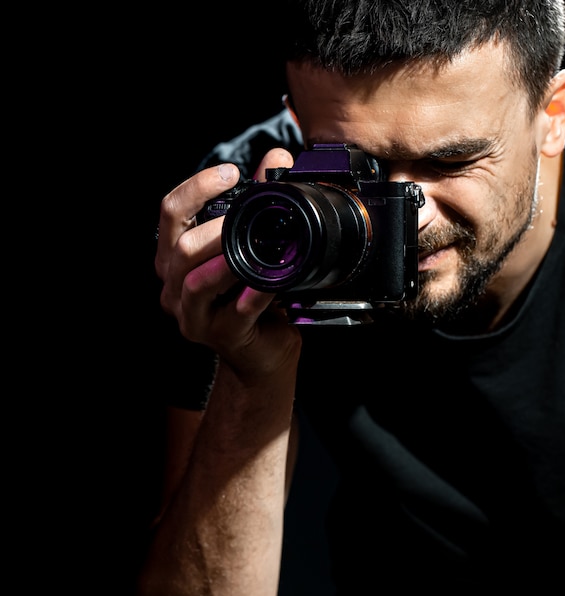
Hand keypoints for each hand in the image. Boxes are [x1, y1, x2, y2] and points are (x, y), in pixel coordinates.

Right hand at [155, 148, 301, 381]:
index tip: (232, 173)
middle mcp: (175, 286)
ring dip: (229, 258)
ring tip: (258, 242)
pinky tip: (273, 281)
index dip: (197, 188)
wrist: (262, 349)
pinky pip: (236, 312)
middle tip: (251, 210)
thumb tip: (277, 159)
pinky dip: (256, 293)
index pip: (170, 214)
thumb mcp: (248, 246)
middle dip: (217, 225)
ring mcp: (193, 315)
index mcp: (174, 258)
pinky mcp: (220, 336)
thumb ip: (257, 203)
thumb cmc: (250, 295)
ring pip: (199, 281)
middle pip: (181, 247)